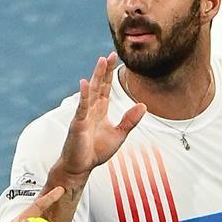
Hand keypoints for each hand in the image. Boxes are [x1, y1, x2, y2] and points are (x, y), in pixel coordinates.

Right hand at [57, 52, 145, 178]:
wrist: (81, 166)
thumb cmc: (96, 151)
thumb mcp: (119, 135)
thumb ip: (130, 121)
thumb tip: (143, 106)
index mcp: (100, 110)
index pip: (105, 88)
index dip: (110, 74)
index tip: (115, 58)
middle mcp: (91, 109)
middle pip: (98, 85)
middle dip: (104, 70)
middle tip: (110, 54)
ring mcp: (84, 115)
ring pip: (91, 91)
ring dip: (96, 76)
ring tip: (101, 61)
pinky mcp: (78, 123)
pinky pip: (82, 107)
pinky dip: (84, 95)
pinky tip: (85, 83)